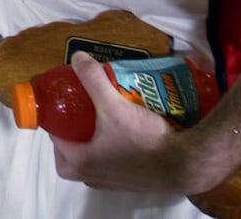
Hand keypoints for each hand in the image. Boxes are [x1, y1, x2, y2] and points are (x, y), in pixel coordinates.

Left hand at [48, 53, 193, 194]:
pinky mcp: (131, 182)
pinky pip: (111, 164)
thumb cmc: (145, 140)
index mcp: (81, 162)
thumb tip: (78, 58)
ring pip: (92, 161)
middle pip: (70, 156)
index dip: (55, 122)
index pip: (55, 141)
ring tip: (99, 118)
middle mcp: (93, 177)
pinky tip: (122, 131)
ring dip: (92, 142)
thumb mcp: (114, 104)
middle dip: (71, 136)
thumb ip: (93, 79)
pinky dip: (111, 149)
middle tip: (78, 115)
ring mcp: (113, 182)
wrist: (186, 165)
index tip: (62, 105)